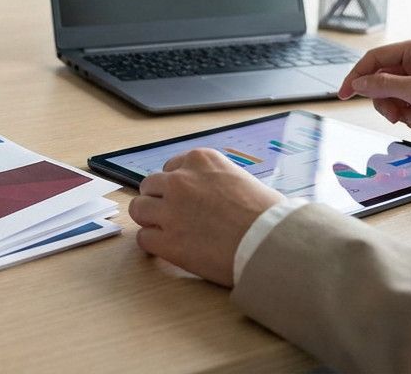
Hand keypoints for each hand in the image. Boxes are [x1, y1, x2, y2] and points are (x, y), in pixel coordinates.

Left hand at [128, 148, 285, 286]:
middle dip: (159, 200)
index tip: (183, 198)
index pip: (170, 167)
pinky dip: (154, 244)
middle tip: (173, 216)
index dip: (175, 186)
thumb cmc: (269, 216)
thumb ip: (217, 182)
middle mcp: (181, 180)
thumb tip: (212, 194)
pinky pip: (143, 238)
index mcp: (201, 161)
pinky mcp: (167, 240)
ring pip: (139, 208)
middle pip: (150, 185)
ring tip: (167, 231)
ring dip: (150, 219)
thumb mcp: (243, 179)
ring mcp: (170, 210)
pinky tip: (170, 249)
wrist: (272, 243)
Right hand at [337, 37, 410, 143]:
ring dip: (400, 111)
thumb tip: (358, 84)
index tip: (343, 94)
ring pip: (392, 95)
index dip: (356, 76)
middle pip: (381, 80)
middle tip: (395, 115)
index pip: (374, 58)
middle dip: (386, 101)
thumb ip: (384, 86)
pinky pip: (406, 104)